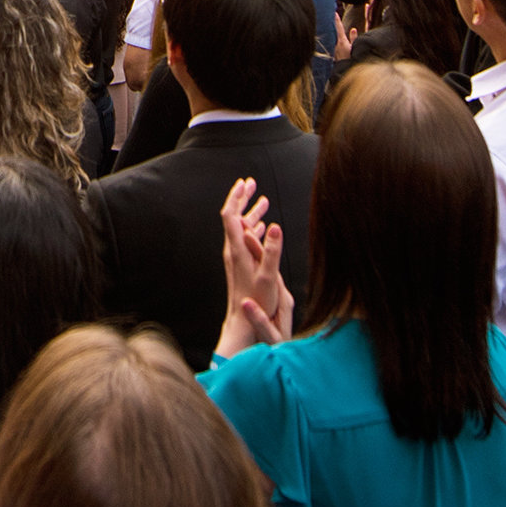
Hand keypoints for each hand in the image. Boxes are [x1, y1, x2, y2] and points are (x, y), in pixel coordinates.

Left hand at [213, 178, 291, 357]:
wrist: (242, 324)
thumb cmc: (257, 303)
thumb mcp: (268, 277)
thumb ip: (271, 251)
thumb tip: (274, 225)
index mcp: (237, 250)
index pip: (231, 216)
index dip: (236, 197)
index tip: (243, 183)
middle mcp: (233, 252)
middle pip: (234, 218)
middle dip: (242, 199)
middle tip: (251, 183)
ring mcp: (236, 259)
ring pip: (241, 229)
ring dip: (251, 213)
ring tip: (263, 201)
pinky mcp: (241, 266)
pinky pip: (246, 240)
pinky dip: (254, 228)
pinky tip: (262, 229)